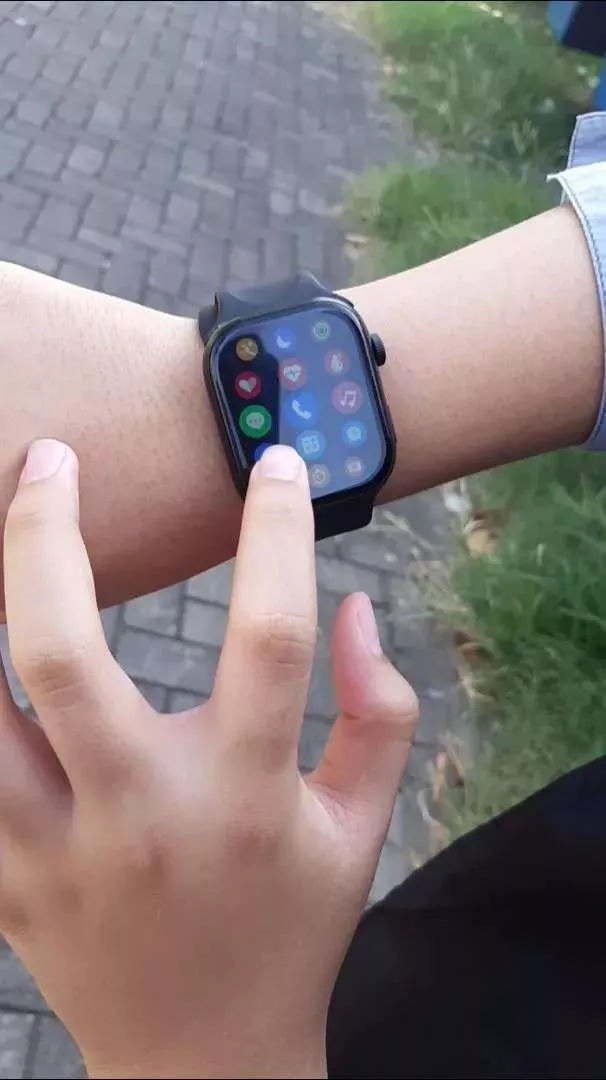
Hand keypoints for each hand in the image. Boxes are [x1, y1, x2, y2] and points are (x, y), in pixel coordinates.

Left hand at [0, 439, 416, 1078]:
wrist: (201, 1064)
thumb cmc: (288, 931)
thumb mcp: (359, 829)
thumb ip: (380, 715)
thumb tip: (355, 610)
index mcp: (243, 798)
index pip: (266, 641)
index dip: (276, 536)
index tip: (278, 463)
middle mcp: (138, 816)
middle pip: (61, 656)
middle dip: (44, 538)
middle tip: (49, 461)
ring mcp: (51, 852)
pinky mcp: (1, 879)